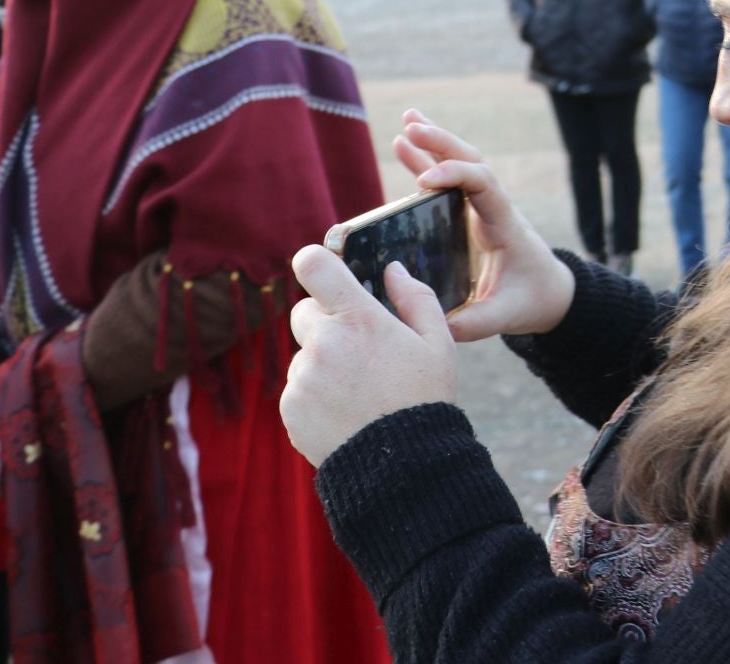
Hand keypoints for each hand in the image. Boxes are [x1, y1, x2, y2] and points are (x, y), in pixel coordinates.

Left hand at [281, 246, 457, 468]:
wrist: (403, 467)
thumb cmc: (425, 398)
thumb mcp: (439, 343)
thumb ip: (416, 298)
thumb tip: (392, 270)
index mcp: (358, 318)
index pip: (312, 265)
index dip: (315, 263)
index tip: (325, 274)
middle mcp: (323, 342)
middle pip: (304, 312)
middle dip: (327, 324)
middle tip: (358, 350)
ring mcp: (303, 376)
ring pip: (304, 355)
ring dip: (323, 364)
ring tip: (358, 392)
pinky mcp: (291, 407)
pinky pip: (297, 389)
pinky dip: (315, 396)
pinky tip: (345, 412)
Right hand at [393, 110, 574, 340]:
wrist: (551, 292)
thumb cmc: (531, 299)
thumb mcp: (506, 315)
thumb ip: (475, 322)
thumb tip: (435, 326)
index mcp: (505, 224)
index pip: (484, 186)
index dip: (455, 177)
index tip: (424, 182)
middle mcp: (494, 207)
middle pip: (472, 162)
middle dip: (443, 144)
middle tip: (413, 127)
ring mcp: (482, 207)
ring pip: (461, 164)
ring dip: (435, 142)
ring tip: (407, 121)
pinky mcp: (470, 212)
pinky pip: (448, 180)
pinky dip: (427, 160)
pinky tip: (404, 142)